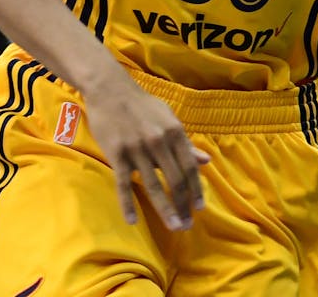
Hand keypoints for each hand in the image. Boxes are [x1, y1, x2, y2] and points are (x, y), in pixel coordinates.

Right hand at [84, 76, 209, 229]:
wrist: (111, 91)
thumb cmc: (142, 106)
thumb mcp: (169, 119)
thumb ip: (186, 143)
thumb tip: (206, 161)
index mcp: (175, 133)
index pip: (189, 167)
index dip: (196, 189)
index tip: (200, 208)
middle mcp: (159, 142)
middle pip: (175, 180)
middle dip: (183, 205)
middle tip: (186, 226)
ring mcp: (138, 149)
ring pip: (153, 186)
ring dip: (165, 209)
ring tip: (174, 226)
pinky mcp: (117, 154)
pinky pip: (124, 184)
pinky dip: (128, 204)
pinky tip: (133, 221)